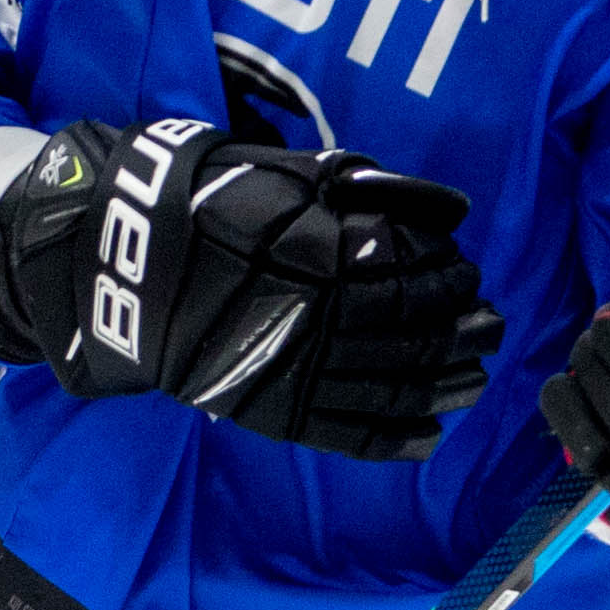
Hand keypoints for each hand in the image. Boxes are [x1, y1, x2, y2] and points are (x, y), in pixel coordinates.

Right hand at [0, 117, 498, 459]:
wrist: (120, 259)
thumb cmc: (209, 200)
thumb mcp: (287, 172)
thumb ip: (369, 188)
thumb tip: (449, 207)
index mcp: (312, 252)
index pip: (401, 270)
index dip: (443, 273)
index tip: (465, 269)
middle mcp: (305, 315)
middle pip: (404, 331)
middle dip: (456, 328)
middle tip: (489, 323)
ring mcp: (286, 368)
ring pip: (385, 386)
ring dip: (441, 384)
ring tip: (474, 377)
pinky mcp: (265, 408)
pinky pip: (342, 432)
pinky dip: (392, 438)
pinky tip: (429, 435)